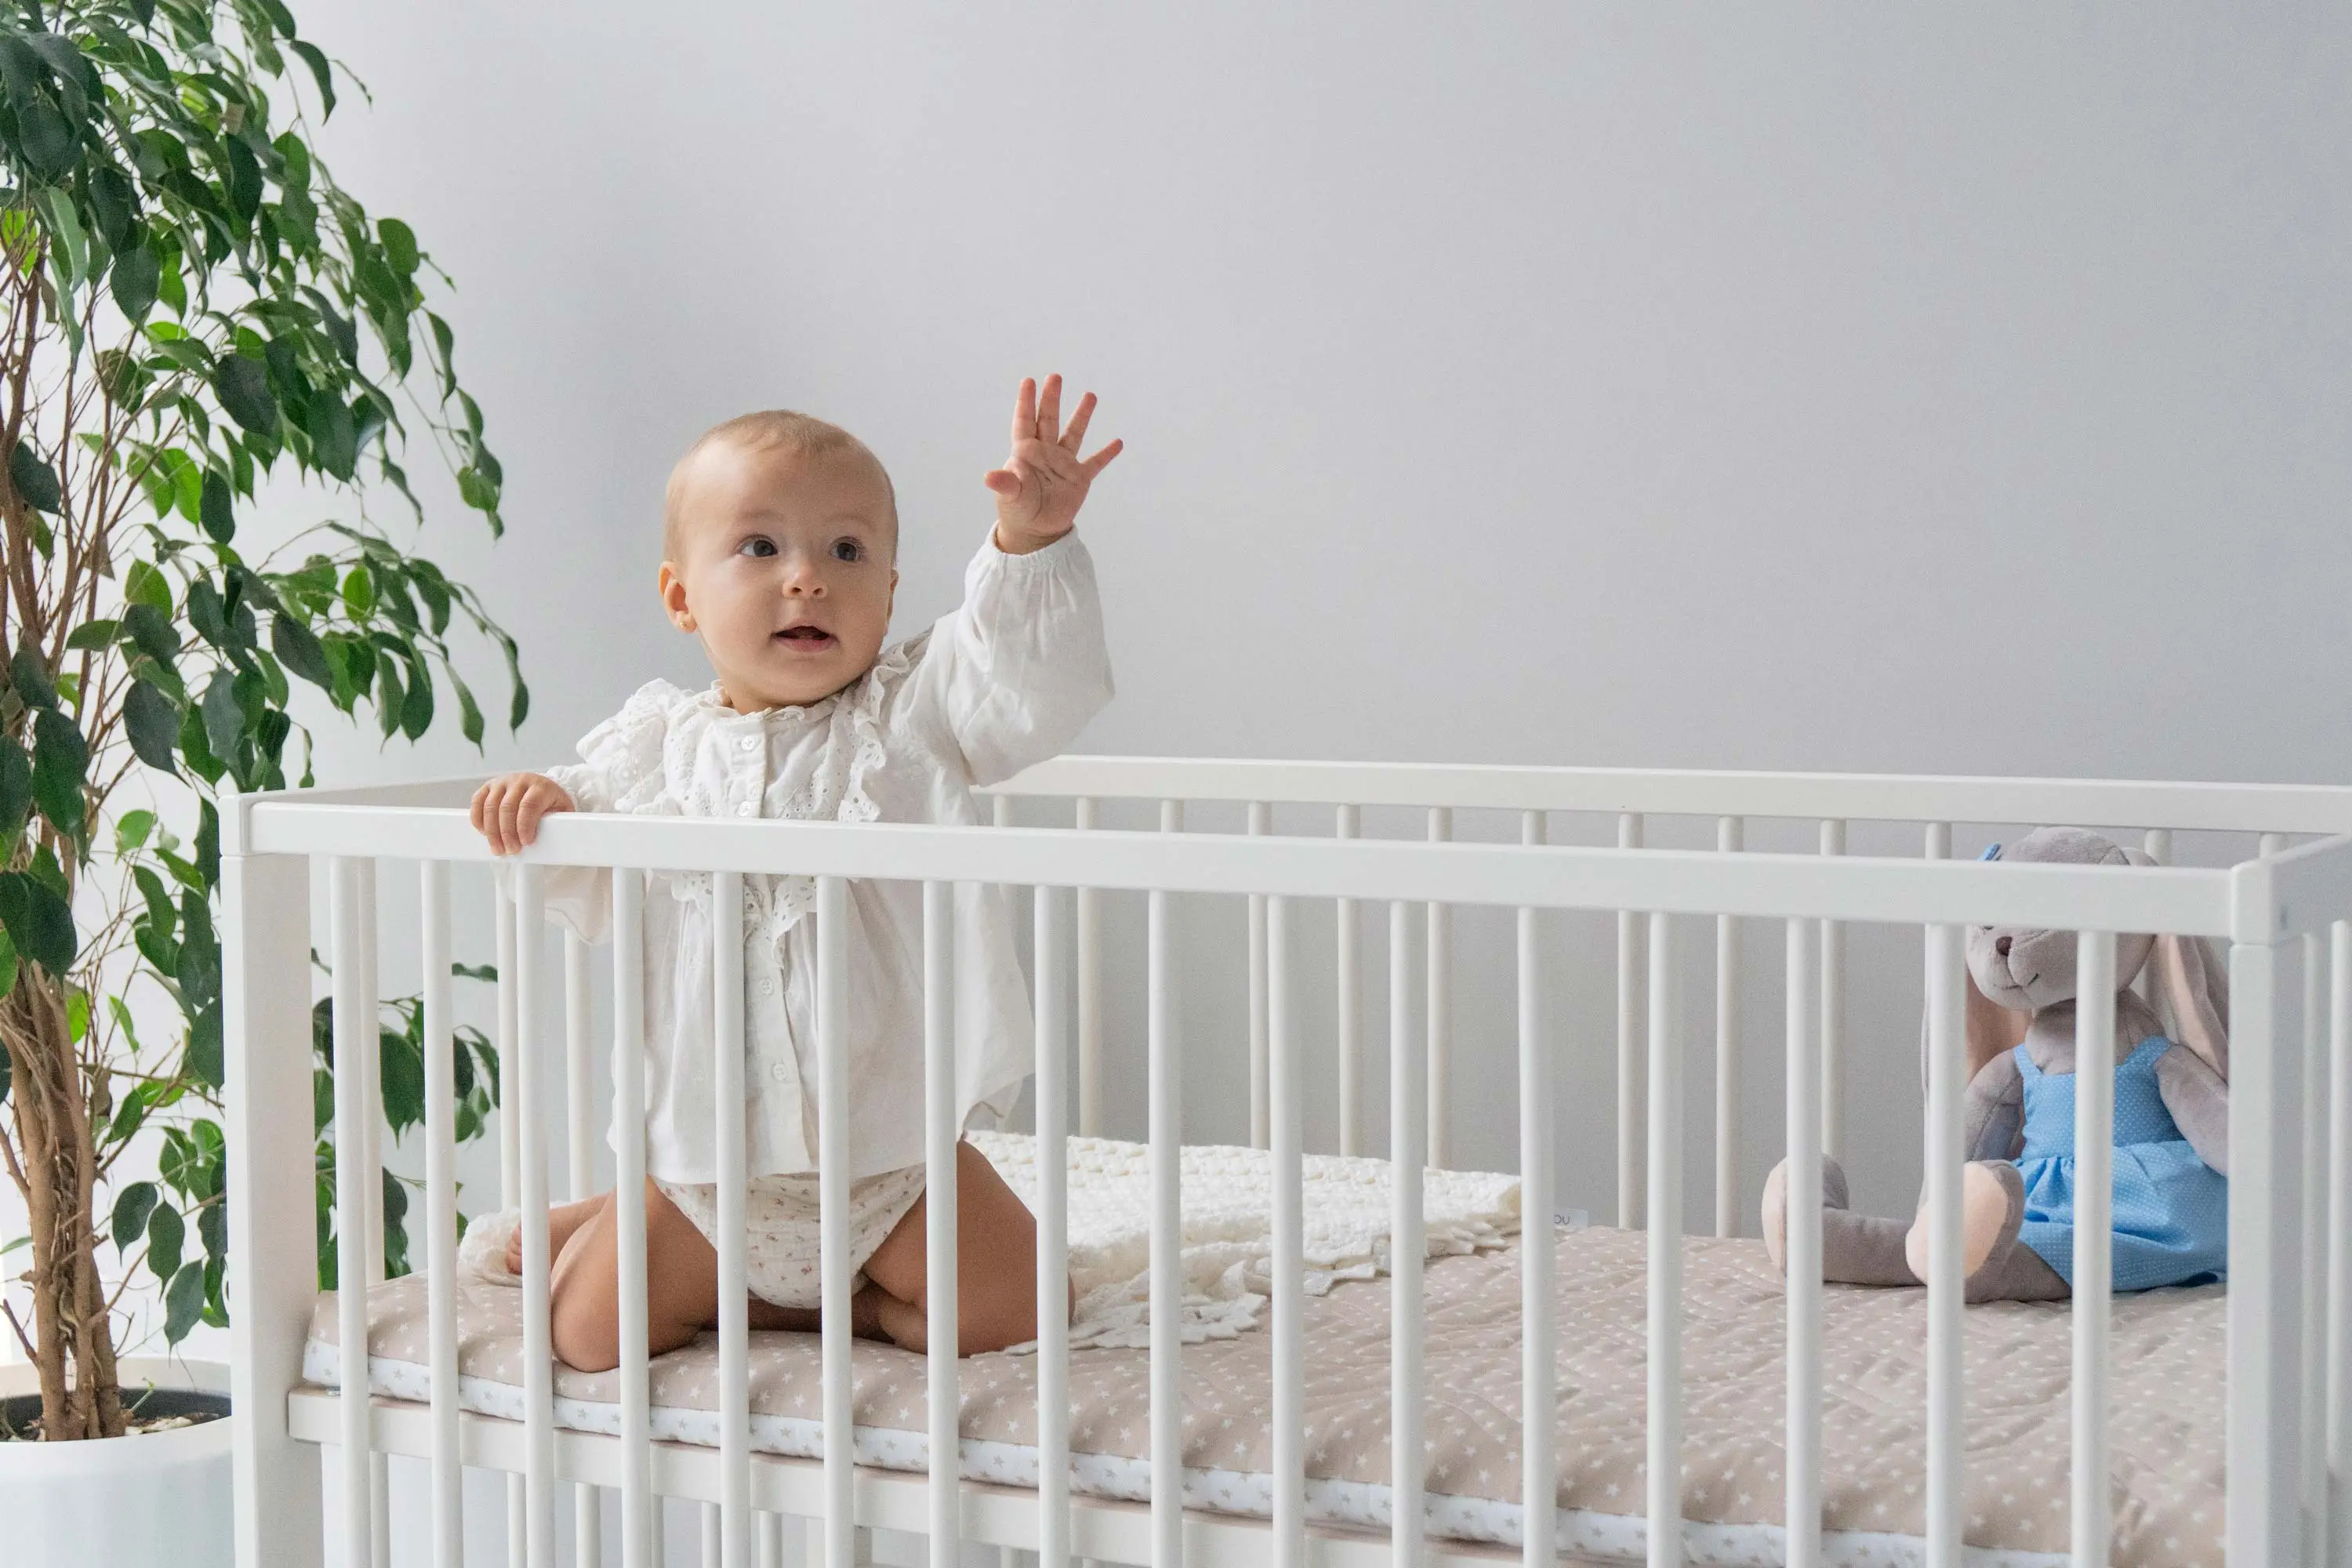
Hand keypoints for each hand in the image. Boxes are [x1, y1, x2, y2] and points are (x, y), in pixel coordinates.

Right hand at [470, 772, 574, 854]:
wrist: (542, 788)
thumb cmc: (551, 803)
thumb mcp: (561, 811)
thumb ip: (556, 822)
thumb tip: (547, 838)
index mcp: (540, 786)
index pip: (529, 805)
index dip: (525, 826)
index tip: (526, 842)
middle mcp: (520, 781)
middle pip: (507, 808)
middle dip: (507, 833)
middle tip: (511, 850)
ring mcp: (502, 782)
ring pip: (490, 807)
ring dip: (492, 831)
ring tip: (498, 848)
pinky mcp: (489, 786)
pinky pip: (477, 802)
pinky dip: (478, 819)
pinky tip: (484, 833)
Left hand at [983, 373, 1122, 552]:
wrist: (1035, 531)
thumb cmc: (1017, 509)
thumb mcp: (1010, 495)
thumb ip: (1004, 483)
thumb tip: (989, 477)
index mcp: (1026, 452)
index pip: (1025, 421)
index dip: (1026, 402)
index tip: (1029, 381)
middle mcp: (1045, 452)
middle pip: (1048, 420)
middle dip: (1051, 399)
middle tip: (1055, 377)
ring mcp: (1063, 464)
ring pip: (1073, 434)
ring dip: (1082, 416)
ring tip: (1090, 395)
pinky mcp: (1079, 479)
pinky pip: (1095, 463)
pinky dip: (1106, 454)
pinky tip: (1118, 442)